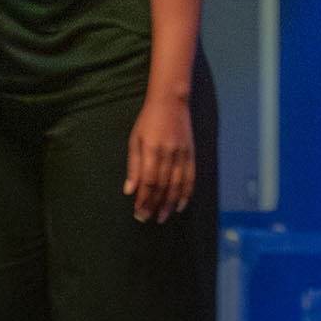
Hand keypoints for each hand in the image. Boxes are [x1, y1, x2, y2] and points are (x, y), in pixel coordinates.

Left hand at [124, 92, 194, 222]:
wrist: (171, 101)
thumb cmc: (148, 120)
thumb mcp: (135, 139)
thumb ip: (133, 165)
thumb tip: (129, 190)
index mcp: (152, 150)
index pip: (149, 182)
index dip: (144, 200)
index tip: (138, 213)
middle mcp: (169, 153)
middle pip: (162, 187)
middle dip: (154, 206)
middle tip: (146, 219)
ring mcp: (182, 154)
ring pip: (177, 186)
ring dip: (169, 204)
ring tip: (162, 217)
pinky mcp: (191, 154)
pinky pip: (190, 178)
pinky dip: (186, 194)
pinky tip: (180, 205)